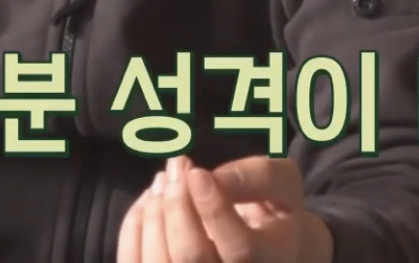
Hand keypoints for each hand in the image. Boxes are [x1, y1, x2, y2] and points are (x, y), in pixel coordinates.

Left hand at [117, 155, 332, 262]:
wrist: (265, 247)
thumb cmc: (274, 210)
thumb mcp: (284, 186)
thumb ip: (260, 177)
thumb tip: (214, 178)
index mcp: (272, 259)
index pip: (241, 248)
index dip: (214, 209)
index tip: (196, 171)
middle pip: (192, 256)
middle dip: (177, 205)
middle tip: (176, 166)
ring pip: (159, 261)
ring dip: (154, 212)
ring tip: (164, 179)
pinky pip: (135, 261)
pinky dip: (134, 227)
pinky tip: (149, 199)